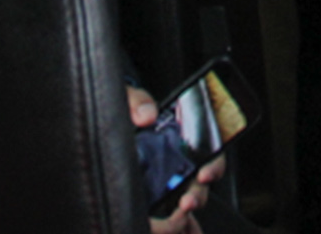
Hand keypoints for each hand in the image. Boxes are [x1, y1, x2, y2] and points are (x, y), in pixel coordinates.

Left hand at [129, 85, 222, 233]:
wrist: (107, 124)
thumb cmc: (123, 113)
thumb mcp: (128, 100)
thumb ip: (137, 101)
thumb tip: (146, 115)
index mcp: (180, 140)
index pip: (209, 154)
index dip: (213, 165)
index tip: (205, 173)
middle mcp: (177, 165)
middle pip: (199, 186)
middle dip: (198, 197)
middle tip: (187, 202)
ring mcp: (163, 186)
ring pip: (185, 206)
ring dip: (184, 216)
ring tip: (176, 218)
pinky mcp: (148, 202)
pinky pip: (167, 221)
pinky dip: (176, 228)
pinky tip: (171, 231)